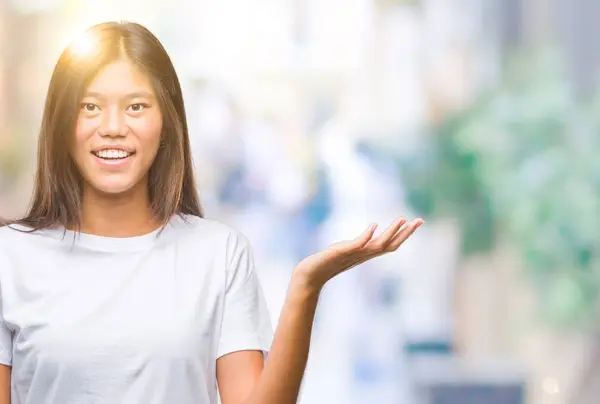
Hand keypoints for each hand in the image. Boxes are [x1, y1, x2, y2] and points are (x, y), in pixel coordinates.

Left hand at [293, 216, 422, 291]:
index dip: (404, 234)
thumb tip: (365, 237)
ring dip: (391, 232)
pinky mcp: (342, 252)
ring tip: (402, 218)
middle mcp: (364, 255)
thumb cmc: (326, 263)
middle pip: (391, 244)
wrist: (310, 275)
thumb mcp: (345, 249)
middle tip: (420, 220)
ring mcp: (354, 254)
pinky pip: (358, 244)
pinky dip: (367, 236)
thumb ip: (357, 244)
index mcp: (366, 253)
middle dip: (406, 233)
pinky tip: (374, 225)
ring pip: (378, 244)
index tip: (417, 222)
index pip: (390, 244)